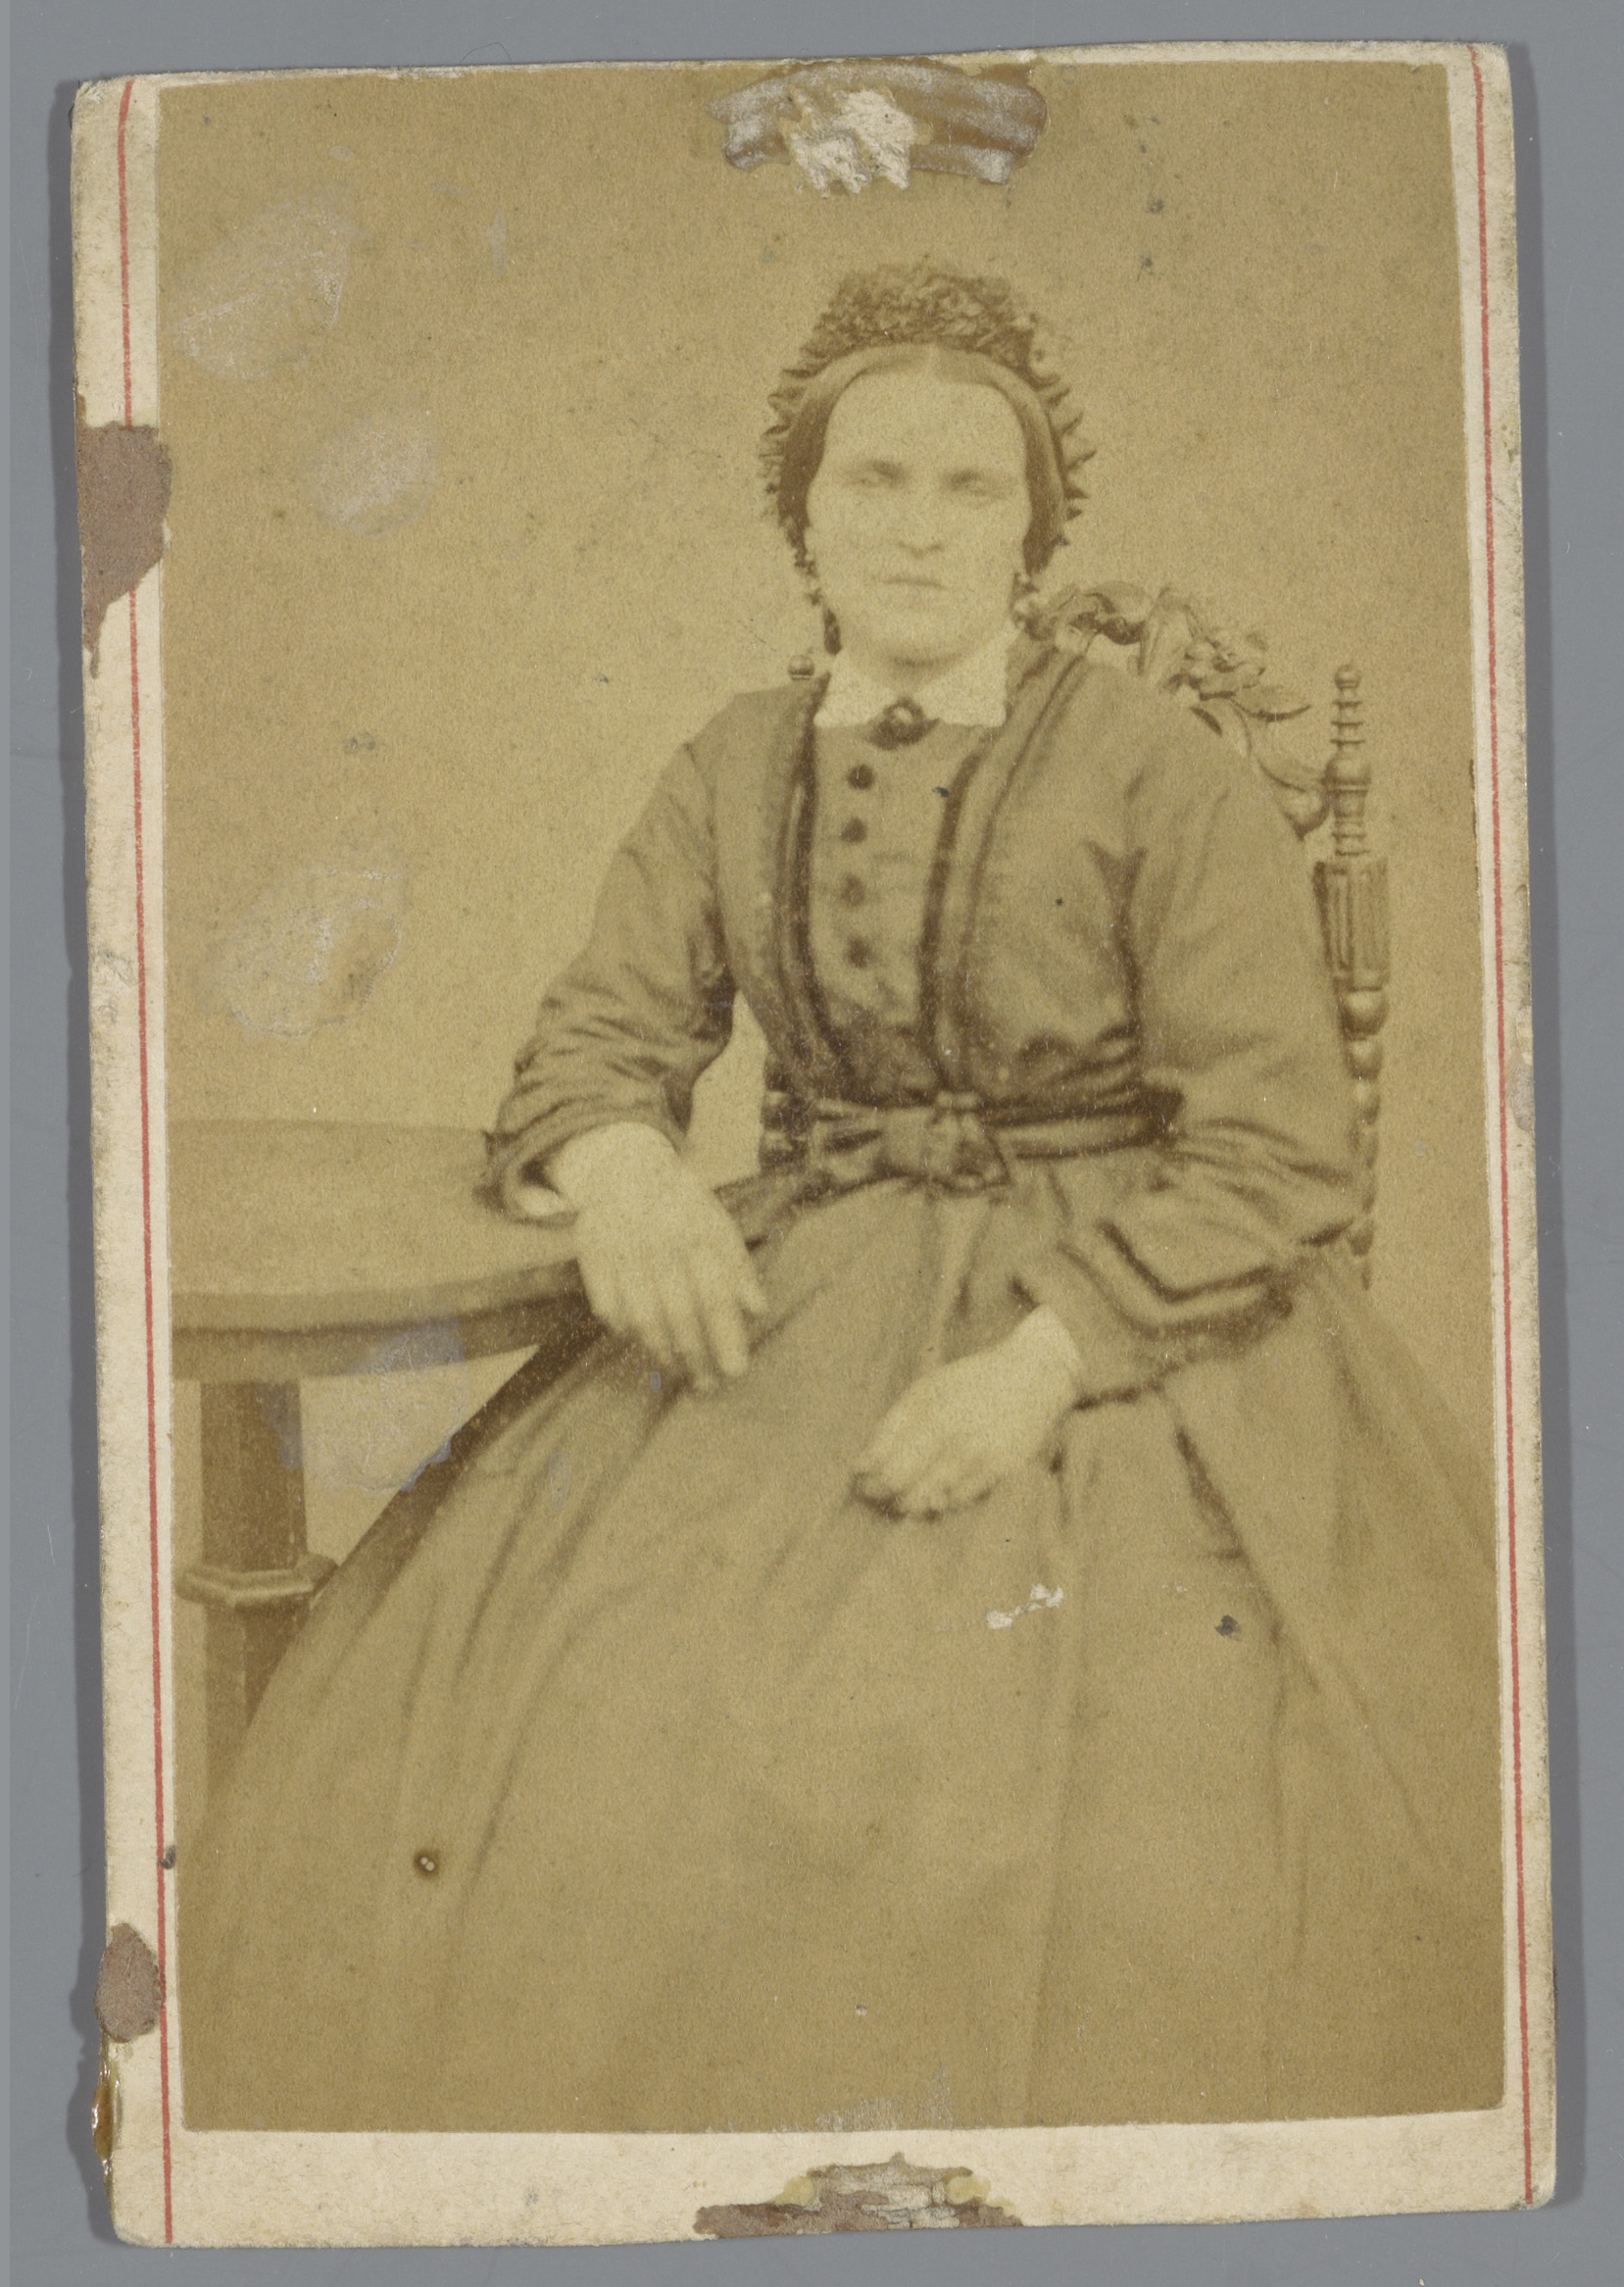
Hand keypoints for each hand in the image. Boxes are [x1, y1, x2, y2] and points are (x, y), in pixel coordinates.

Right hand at [548, 1124, 766, 1392]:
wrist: (624, 1167)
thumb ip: (738, 1265)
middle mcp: (659, 1243)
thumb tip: (759, 1309)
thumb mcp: (718, 1223)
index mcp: (697, 1233)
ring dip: (662, 1350)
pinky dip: (624, 1327)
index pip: (716, 1295)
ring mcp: (622, 1249)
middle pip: (680, 1314)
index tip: (736, 1372)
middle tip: (708, 1387)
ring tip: (679, 1371)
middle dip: (697, 1358)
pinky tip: (640, 1338)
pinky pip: (608, 1307)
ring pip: (643, 1316)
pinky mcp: (592, 1255)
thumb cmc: (682, 1205)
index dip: (727, 1336)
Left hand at [852, 1308, 1085, 1516]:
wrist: (1033, 1376)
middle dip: (883, 1494)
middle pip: (903, 1487)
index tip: (861, 1482)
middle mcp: (953, 1436)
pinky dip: (944, 1500)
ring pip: (929, 1500)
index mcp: (929, 1413)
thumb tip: (860, 1467)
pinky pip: (959, 1501)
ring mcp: (978, 1456)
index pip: (884, 1464)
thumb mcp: (926, 1389)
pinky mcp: (1001, 1471)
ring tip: (908, 1494)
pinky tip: (941, 1488)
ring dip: (912, 1502)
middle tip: (879, 1494)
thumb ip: (892, 1426)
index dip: (866, 1481)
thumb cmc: (970, 1382)